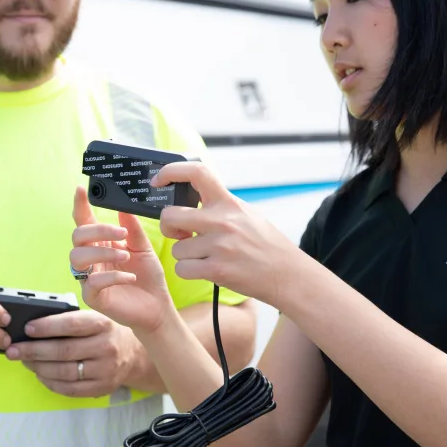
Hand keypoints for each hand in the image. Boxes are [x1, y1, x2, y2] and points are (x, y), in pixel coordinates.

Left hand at [5, 309, 143, 397]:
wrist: (132, 354)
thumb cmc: (104, 332)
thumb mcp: (95, 318)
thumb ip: (70, 320)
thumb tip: (33, 327)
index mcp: (102, 324)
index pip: (71, 325)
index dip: (47, 327)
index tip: (26, 329)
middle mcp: (106, 347)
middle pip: (64, 351)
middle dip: (34, 350)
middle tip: (14, 350)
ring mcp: (105, 370)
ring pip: (64, 372)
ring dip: (39, 367)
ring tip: (24, 361)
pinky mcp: (101, 388)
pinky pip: (70, 389)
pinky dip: (50, 382)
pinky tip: (39, 374)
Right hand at [69, 186, 177, 334]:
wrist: (157, 306)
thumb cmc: (148, 276)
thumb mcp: (143, 247)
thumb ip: (132, 228)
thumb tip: (124, 206)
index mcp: (101, 244)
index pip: (85, 222)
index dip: (80, 205)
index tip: (81, 189)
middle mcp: (91, 259)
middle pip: (78, 236)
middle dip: (97, 231)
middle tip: (120, 233)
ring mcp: (89, 278)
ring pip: (78, 258)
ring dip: (102, 252)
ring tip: (125, 256)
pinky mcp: (93, 297)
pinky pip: (92, 283)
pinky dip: (112, 276)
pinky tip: (130, 277)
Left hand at [152, 162, 302, 307]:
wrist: (288, 274)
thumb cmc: (265, 245)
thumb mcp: (245, 214)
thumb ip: (219, 206)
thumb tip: (190, 199)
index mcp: (228, 202)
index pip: (197, 172)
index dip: (171, 171)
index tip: (158, 179)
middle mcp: (222, 220)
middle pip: (170, 215)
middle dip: (168, 226)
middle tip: (179, 233)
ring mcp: (219, 245)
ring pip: (176, 248)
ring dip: (185, 255)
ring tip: (206, 256)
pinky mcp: (217, 269)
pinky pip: (182, 268)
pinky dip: (189, 272)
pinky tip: (206, 269)